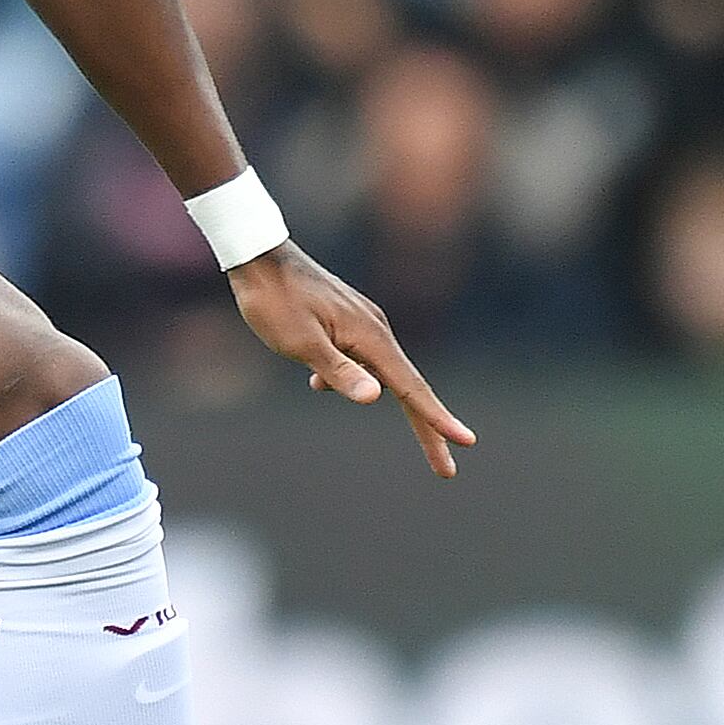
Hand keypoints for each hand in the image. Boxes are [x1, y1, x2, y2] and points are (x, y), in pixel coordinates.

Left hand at [228, 244, 475, 479]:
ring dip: (377, 396)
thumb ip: (338, 371)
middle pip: (407, 387)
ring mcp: (363, 323)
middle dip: (425, 427)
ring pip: (380, 373)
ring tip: (353, 402)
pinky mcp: (347, 320)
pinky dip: (347, 376)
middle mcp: (375, 329)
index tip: (466, 442)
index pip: (410, 388)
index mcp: (370, 338)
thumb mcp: (300, 342)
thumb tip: (377, 397)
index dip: (437, 418)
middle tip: (445, 469)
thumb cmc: (274, 301)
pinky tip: (316, 380)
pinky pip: (359, 358)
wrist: (257, 255)